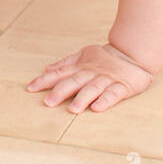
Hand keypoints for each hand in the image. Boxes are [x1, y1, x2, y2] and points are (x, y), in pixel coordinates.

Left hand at [27, 42, 152, 113]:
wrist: (132, 54)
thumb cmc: (105, 58)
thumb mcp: (83, 57)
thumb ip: (65, 63)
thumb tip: (47, 69)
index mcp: (81, 67)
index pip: (60, 74)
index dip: (45, 80)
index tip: (30, 88)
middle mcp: (91, 73)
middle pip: (74, 82)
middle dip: (61, 91)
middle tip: (48, 102)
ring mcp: (106, 79)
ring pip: (92, 88)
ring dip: (82, 98)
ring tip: (73, 109)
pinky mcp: (121, 86)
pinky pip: (113, 94)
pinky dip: (105, 100)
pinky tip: (98, 107)